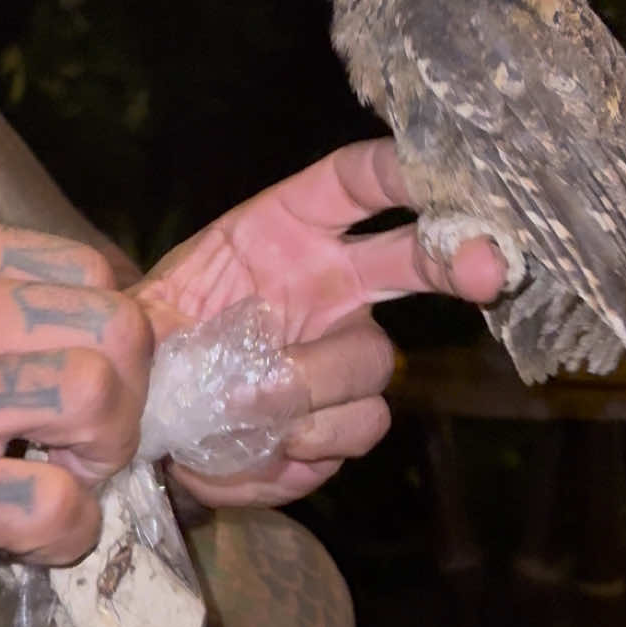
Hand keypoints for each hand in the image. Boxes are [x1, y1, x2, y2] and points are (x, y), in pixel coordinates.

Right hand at [0, 211, 151, 587]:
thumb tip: (84, 317)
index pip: (90, 272)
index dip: (108, 330)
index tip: (83, 370)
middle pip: (117, 327)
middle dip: (129, 388)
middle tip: (88, 431)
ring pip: (98, 400)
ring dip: (105, 454)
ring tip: (66, 475)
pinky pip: (55, 506)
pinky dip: (70, 529)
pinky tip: (36, 536)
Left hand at [133, 138, 504, 507]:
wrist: (151, 415)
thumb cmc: (156, 340)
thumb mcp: (135, 312)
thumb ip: (148, 324)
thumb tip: (153, 346)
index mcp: (285, 230)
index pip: (352, 183)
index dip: (393, 172)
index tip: (425, 169)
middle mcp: (334, 284)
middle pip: (413, 262)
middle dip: (458, 257)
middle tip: (489, 268)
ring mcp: (345, 354)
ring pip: (370, 369)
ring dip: (306, 398)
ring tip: (234, 414)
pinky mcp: (339, 425)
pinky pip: (341, 441)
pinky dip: (283, 458)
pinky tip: (235, 457)